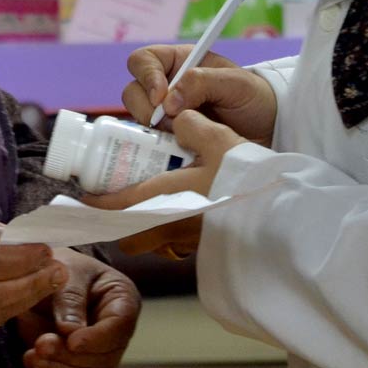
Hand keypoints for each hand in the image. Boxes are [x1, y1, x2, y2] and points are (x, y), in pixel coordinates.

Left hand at [13, 249, 138, 367]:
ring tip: (33, 355)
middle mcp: (116, 334)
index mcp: (122, 302)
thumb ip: (69, 298)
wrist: (37, 279)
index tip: (71, 341)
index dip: (97, 338)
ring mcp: (98, 356)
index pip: (120, 326)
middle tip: (41, 345)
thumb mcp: (65, 270)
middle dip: (71, 357)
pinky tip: (30, 360)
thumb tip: (70, 332)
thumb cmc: (57, 267)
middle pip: (105, 360)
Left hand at [84, 109, 244, 258]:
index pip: (116, 208)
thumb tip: (178, 119)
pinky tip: (187, 211)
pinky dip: (173, 231)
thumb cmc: (248, 178)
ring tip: (157, 202)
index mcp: (164, 200)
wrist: (284, 215)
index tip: (84, 199)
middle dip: (121, 222)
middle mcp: (171, 228)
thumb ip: (191, 125)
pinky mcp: (208, 249)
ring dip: (148, 227)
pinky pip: (178, 244)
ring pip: (154, 241)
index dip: (96, 204)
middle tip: (123, 198)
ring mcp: (190, 243)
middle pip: (129, 235)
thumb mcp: (218, 138)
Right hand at [122, 44, 276, 146]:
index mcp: (180, 63)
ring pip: (137, 120)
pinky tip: (178, 152)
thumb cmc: (256, 99)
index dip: (146, 76)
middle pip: (132, 91)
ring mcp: (166, 117)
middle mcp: (167, 87)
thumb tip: (168, 101)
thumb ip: (202, 82)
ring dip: (154, 131)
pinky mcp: (169, 141)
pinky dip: (157, 149)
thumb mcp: (237, 84)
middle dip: (147, 109)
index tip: (162, 98)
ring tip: (183, 138)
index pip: (144, 60)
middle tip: (171, 123)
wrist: (270, 132)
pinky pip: (148, 144)